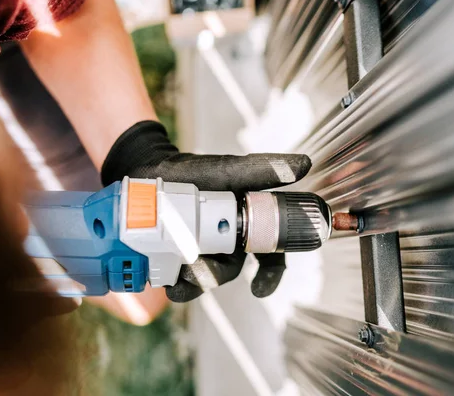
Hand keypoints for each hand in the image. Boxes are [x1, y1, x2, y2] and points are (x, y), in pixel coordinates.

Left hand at [101, 121, 311, 301]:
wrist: (150, 169)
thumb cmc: (194, 170)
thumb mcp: (228, 170)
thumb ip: (263, 170)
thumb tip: (303, 165)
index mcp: (246, 226)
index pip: (268, 256)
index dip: (270, 274)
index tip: (260, 288)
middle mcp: (225, 243)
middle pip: (229, 271)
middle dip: (215, 276)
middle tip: (198, 271)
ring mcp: (199, 251)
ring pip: (203, 278)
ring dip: (192, 283)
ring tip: (177, 278)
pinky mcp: (174, 256)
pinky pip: (177, 277)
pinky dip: (171, 281)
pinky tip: (165, 279)